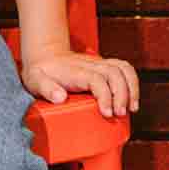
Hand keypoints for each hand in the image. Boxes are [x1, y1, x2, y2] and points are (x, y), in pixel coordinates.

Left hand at [19, 48, 136, 118]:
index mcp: (76, 71)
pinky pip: (124, 69)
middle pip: (114, 73)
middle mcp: (91, 65)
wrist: (45, 55)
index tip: (107, 113)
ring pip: (123, 69)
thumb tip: (60, 97)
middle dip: (122, 94)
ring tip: (131, 108)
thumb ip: (46, 88)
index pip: (97, 79)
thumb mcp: (35, 81)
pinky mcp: (104, 66)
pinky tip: (132, 99)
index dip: (105, 95)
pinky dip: (133, 82)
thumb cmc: (41, 72)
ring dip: (131, 88)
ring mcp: (99, 64)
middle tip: (120, 114)